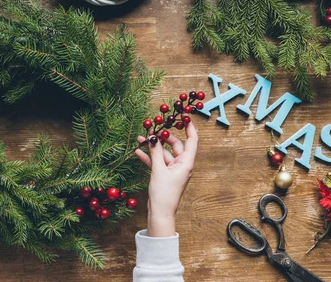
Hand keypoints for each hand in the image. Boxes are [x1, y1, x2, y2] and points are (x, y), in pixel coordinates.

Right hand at [135, 121, 197, 236]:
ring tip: (140, 138)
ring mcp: (173, 170)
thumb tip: (153, 137)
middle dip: (163, 137)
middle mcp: (182, 165)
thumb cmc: (164, 193)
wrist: (160, 213)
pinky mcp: (164, 175)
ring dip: (153, 147)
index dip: (189, 128)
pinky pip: (158, 162)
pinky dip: (149, 157)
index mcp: (186, 163)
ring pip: (164, 153)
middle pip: (175, 145)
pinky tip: (138, 151)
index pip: (192, 141)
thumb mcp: (158, 170)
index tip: (184, 116)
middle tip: (153, 128)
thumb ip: (155, 152)